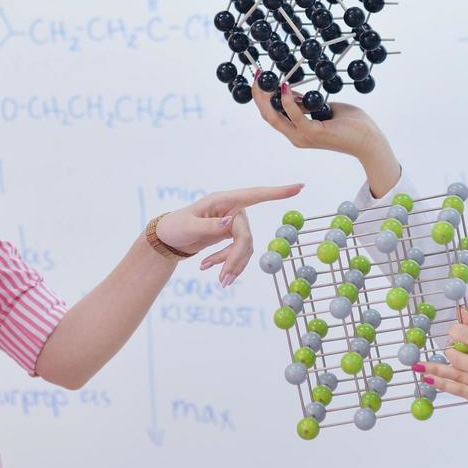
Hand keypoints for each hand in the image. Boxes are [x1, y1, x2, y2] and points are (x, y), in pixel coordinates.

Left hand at [156, 183, 302, 285]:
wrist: (168, 238)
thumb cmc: (175, 227)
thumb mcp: (188, 228)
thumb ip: (209, 226)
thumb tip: (230, 222)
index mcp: (222, 200)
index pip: (255, 195)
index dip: (277, 192)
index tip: (300, 187)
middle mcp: (231, 209)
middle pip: (245, 236)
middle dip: (235, 258)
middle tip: (223, 280)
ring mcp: (232, 222)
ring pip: (244, 247)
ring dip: (232, 264)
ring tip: (218, 280)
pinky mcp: (231, 235)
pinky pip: (238, 252)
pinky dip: (227, 263)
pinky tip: (207, 267)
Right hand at [254, 83, 383, 156]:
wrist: (369, 141)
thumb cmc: (352, 125)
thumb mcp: (324, 109)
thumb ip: (308, 104)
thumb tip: (294, 93)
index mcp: (298, 132)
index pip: (272, 116)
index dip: (262, 99)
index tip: (260, 80)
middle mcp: (297, 137)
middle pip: (268, 116)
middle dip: (258, 95)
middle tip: (257, 75)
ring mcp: (303, 136)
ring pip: (275, 117)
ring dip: (267, 96)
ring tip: (264, 79)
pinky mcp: (313, 133)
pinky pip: (295, 115)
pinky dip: (288, 100)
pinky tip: (285, 86)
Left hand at [414, 305, 467, 414]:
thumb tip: (460, 312)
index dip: (456, 332)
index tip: (452, 331)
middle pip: (460, 359)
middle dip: (449, 352)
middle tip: (447, 349)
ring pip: (457, 376)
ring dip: (436, 370)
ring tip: (419, 366)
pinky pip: (460, 391)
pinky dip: (443, 385)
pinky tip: (430, 379)